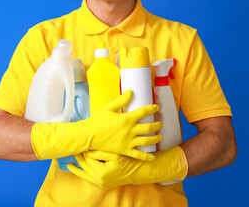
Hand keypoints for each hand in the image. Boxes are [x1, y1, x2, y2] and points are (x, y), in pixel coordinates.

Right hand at [31, 90, 161, 159]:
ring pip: (147, 141)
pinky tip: (153, 157)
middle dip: (157, 125)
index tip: (156, 107)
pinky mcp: (125, 150)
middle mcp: (130, 130)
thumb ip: (121, 100)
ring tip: (160, 136)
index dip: (152, 108)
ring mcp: (128, 141)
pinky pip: (139, 155)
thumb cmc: (97, 121)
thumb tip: (131, 92)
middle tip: (160, 123)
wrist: (88, 135)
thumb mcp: (108, 108)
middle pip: (149, 127)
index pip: (144, 112)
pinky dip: (147, 156)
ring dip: (156, 138)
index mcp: (127, 118)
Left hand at [67, 146, 187, 188]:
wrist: (140, 172)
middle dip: (78, 156)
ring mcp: (100, 183)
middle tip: (71, 146)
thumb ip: (102, 151)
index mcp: (102, 173)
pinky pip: (86, 178)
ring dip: (76, 164)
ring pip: (83, 173)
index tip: (77, 142)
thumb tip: (89, 148)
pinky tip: (71, 167)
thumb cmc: (130, 161)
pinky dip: (79, 172)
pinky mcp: (102, 183)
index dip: (82, 150)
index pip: (87, 160)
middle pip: (84, 166)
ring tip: (68, 156)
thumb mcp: (117, 154)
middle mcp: (100, 180)